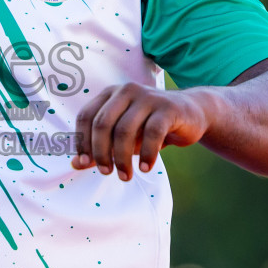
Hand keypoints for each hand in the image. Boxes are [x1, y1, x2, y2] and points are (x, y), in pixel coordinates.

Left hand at [71, 84, 212, 179]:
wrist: (192, 113)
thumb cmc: (150, 126)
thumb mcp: (123, 136)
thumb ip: (100, 148)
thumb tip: (75, 165)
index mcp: (110, 94)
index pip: (86, 116)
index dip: (82, 141)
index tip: (84, 163)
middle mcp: (126, 91)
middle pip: (102, 123)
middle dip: (101, 152)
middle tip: (106, 172)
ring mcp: (148, 97)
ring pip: (125, 130)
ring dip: (122, 158)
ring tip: (126, 176)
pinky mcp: (168, 108)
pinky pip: (152, 133)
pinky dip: (147, 154)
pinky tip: (146, 168)